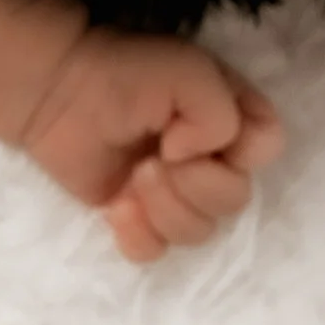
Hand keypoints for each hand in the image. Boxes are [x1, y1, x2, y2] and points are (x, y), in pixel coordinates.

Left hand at [19, 24, 284, 263]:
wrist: (56, 89)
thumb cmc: (124, 72)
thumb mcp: (188, 72)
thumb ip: (220, 117)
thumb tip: (197, 160)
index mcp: (229, 116)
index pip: (267, 148)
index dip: (238, 151)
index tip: (193, 134)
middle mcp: (210, 156)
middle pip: (235, 201)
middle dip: (195, 185)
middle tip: (155, 158)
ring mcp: (174, 190)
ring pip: (200, 232)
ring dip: (166, 209)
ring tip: (134, 177)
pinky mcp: (138, 215)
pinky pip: (157, 252)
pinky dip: (139, 236)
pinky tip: (118, 208)